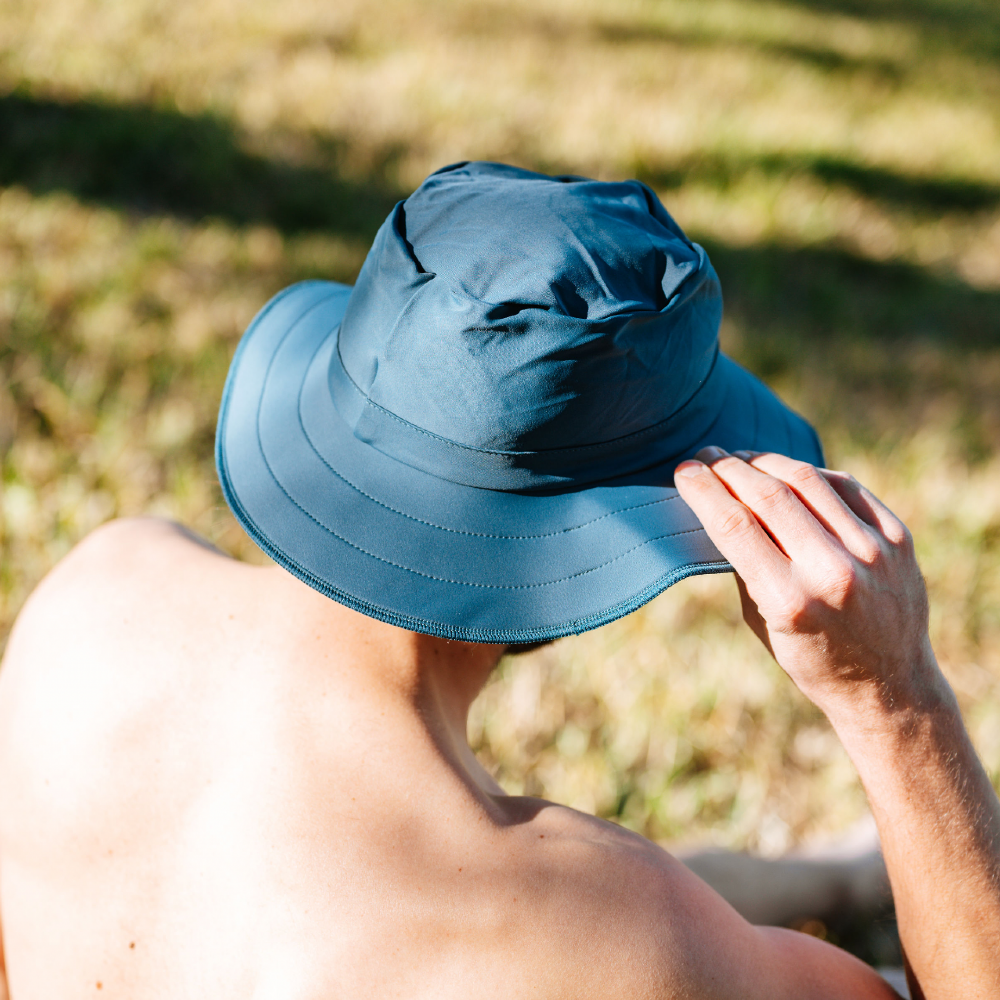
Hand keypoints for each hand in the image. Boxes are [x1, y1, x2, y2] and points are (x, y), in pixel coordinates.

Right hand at [674, 447, 940, 716]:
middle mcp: (833, 572)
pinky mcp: (897, 538)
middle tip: (707, 456)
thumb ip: (744, 563)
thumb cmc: (811, 657)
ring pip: (807, 479)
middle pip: (768, 494)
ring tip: (742, 459)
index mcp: (790, 602)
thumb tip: (718, 503)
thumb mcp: (761, 620)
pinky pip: (845, 486)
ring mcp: (871, 551)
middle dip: (729, 468)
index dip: (703, 490)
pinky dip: (809, 474)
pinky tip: (787, 473)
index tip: (684, 471)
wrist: (889, 684)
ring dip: (766, 462)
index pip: (734, 525)